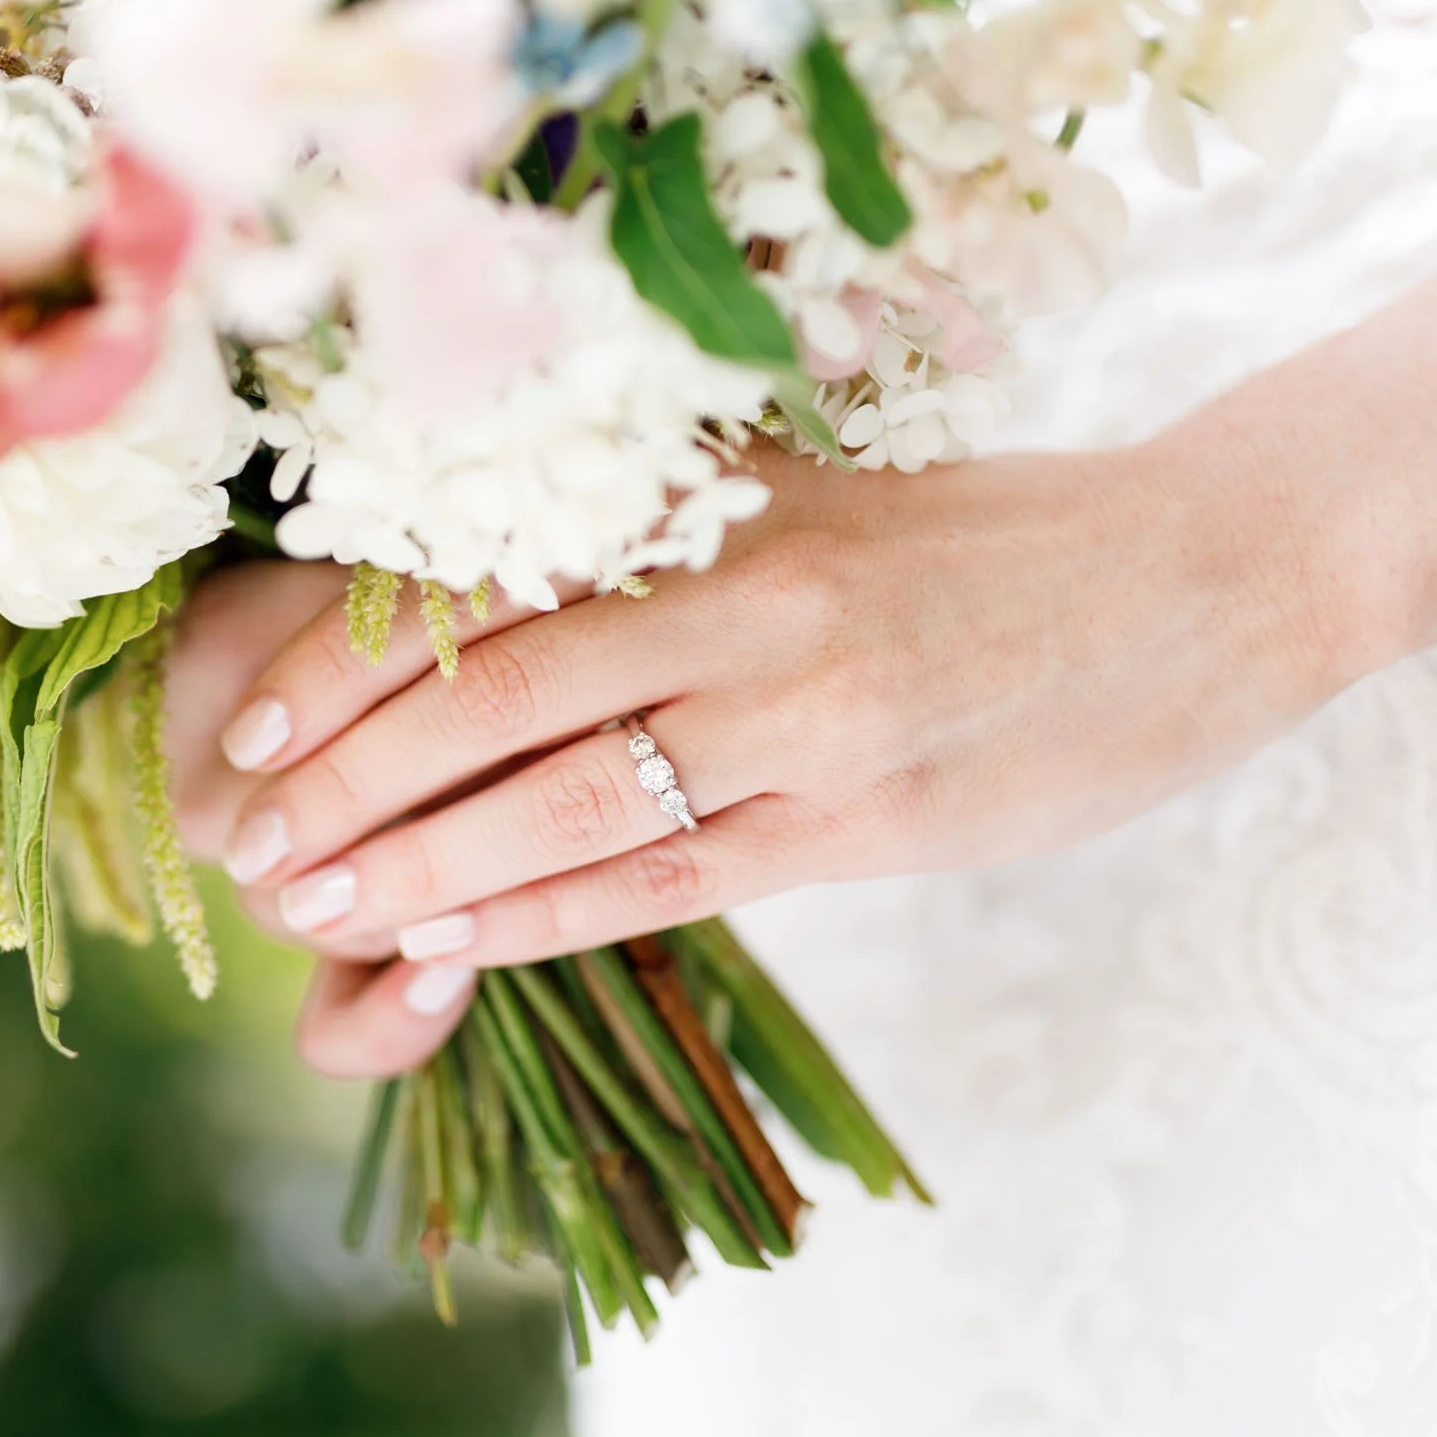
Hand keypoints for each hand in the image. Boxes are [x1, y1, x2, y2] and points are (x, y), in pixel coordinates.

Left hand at [200, 437, 1364, 1075]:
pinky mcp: (866, 818)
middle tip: (248, 848)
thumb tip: (461, 567)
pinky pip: (669, 878)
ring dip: (423, 867)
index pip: (477, 585)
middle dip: (349, 779)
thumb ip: (647, 518)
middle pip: (494, 694)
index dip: (340, 666)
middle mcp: (743, 594)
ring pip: (568, 802)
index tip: (244, 736)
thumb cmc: (968, 537)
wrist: (1191, 578)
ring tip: (318, 910)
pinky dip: (545, 917)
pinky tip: (451, 948)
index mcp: (708, 498)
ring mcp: (807, 712)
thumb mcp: (800, 487)